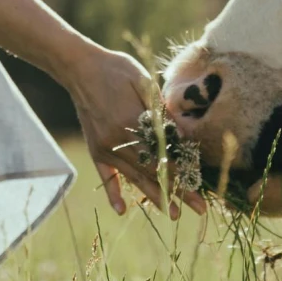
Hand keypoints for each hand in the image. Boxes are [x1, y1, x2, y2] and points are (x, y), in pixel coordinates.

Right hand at [64, 45, 205, 217]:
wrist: (80, 67)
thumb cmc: (117, 70)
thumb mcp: (144, 83)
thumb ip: (162, 111)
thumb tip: (184, 136)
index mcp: (133, 122)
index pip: (163, 156)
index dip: (183, 175)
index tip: (200, 190)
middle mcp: (118, 140)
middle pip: (152, 172)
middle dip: (177, 192)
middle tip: (198, 209)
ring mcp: (105, 147)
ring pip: (134, 177)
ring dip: (153, 196)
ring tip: (171, 213)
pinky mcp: (95, 149)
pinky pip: (105, 175)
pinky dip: (113, 193)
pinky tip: (121, 210)